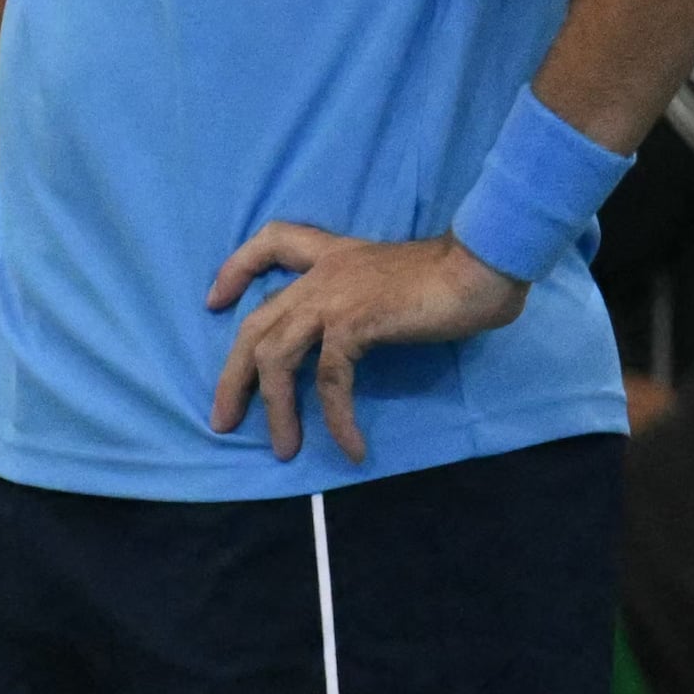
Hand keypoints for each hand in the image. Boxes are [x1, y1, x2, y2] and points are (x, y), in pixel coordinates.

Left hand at [206, 225, 532, 462]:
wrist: (480, 269)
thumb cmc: (451, 278)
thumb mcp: (392, 282)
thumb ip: (364, 301)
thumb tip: (352, 339)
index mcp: (331, 256)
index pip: (271, 244)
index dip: (236, 269)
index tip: (214, 301)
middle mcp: (322, 275)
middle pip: (256, 325)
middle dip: (233, 376)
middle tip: (223, 419)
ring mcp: (333, 298)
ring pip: (277, 357)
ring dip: (277, 409)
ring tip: (284, 449)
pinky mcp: (354, 324)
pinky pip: (330, 379)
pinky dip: (336, 418)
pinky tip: (350, 447)